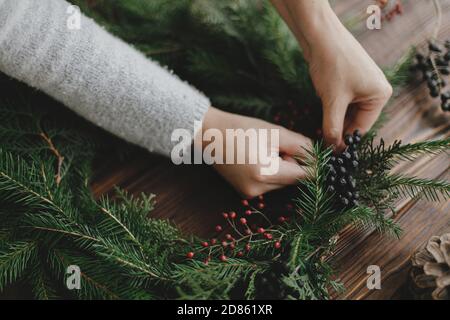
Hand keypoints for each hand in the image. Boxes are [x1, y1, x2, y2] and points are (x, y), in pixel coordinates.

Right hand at [200, 107, 311, 197]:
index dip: (314, 164)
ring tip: (266, 151)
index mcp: (265, 173)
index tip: (320, 154)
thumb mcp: (275, 132)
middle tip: (281, 145)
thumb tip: (321, 157)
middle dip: (294, 163)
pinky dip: (271, 172)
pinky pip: (270, 184)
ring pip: (282, 183)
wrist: (209, 135)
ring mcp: (250, 195)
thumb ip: (301, 145)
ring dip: (283, 168)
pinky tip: (258, 159)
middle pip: (293, 180)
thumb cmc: (241, 129)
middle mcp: (258, 190)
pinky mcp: (246, 194)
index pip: (304, 175)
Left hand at [271, 0, 392, 149]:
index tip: (331, 154)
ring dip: (334, 121)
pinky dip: (332, 110)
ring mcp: (363, 85)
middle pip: (355, 121)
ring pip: (347, 112)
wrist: (320, 37)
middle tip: (322, 144)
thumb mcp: (332, 101)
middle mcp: (376, 90)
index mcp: (380, 95)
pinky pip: (343, 102)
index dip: (345, 142)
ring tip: (319, 132)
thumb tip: (332, 149)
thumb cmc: (332, 66)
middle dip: (338, 130)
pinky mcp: (350, 81)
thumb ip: (332, 128)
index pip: (362, 128)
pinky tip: (321, 116)